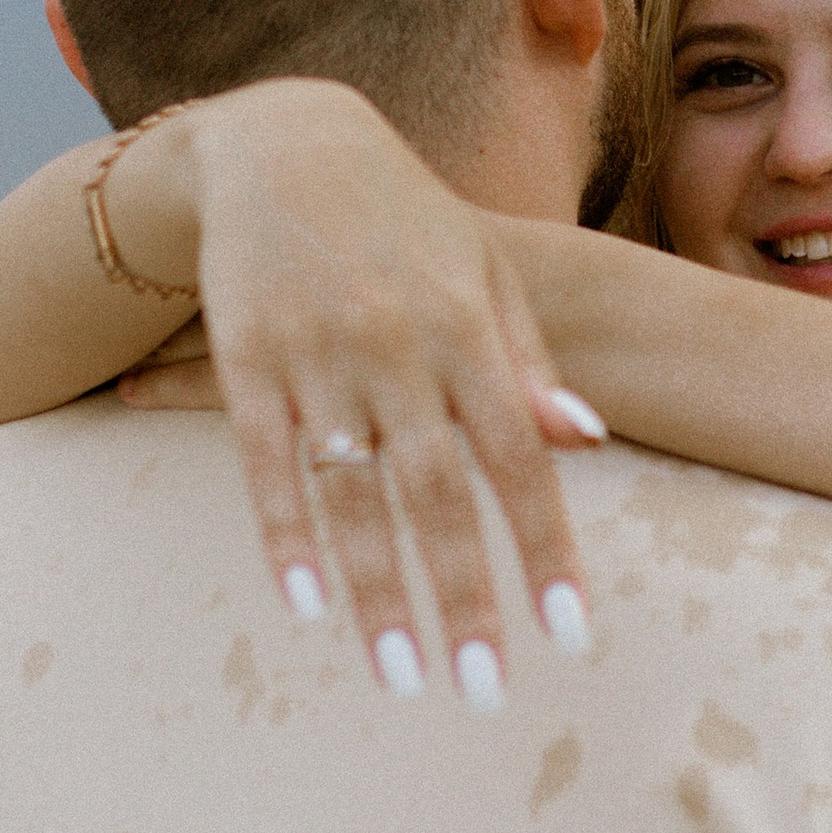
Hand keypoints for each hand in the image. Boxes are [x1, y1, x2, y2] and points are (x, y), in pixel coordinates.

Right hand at [114, 84, 603, 701]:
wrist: (282, 140)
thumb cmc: (404, 219)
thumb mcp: (483, 271)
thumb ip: (527, 360)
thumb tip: (586, 441)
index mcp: (468, 330)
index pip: (520, 460)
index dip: (546, 548)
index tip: (570, 634)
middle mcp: (398, 347)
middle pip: (439, 495)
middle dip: (465, 599)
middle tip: (486, 692)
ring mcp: (317, 355)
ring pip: (354, 495)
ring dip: (378, 594)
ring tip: (400, 679)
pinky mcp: (245, 358)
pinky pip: (265, 463)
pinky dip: (286, 536)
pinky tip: (306, 608)